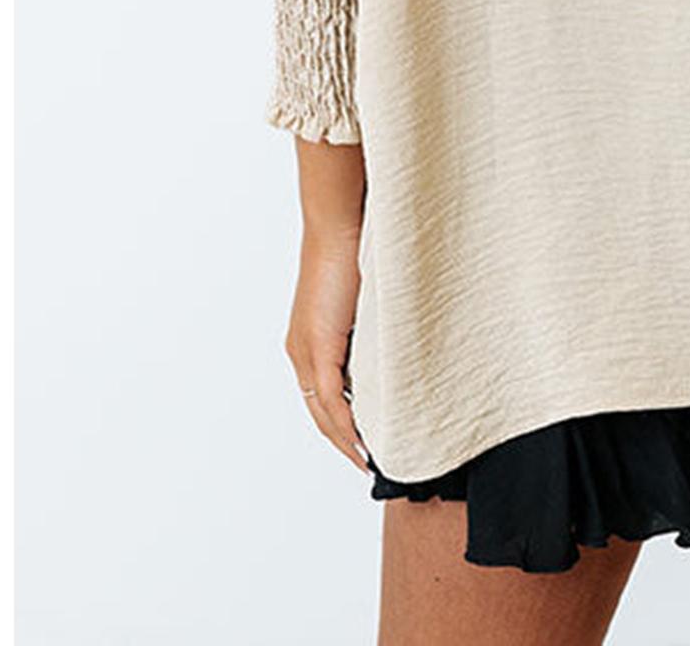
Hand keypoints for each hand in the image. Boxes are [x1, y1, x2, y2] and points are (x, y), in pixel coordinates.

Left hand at [285, 223, 369, 472]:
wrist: (337, 226)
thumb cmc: (353, 251)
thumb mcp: (360, 300)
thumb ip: (367, 326)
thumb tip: (388, 345)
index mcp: (308, 341)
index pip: (323, 396)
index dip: (340, 424)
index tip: (363, 444)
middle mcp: (301, 351)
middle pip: (320, 412)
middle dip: (343, 441)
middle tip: (368, 464)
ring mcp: (306, 351)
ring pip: (324, 411)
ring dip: (345, 439)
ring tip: (370, 460)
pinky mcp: (318, 346)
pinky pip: (333, 399)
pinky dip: (346, 425)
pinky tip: (362, 441)